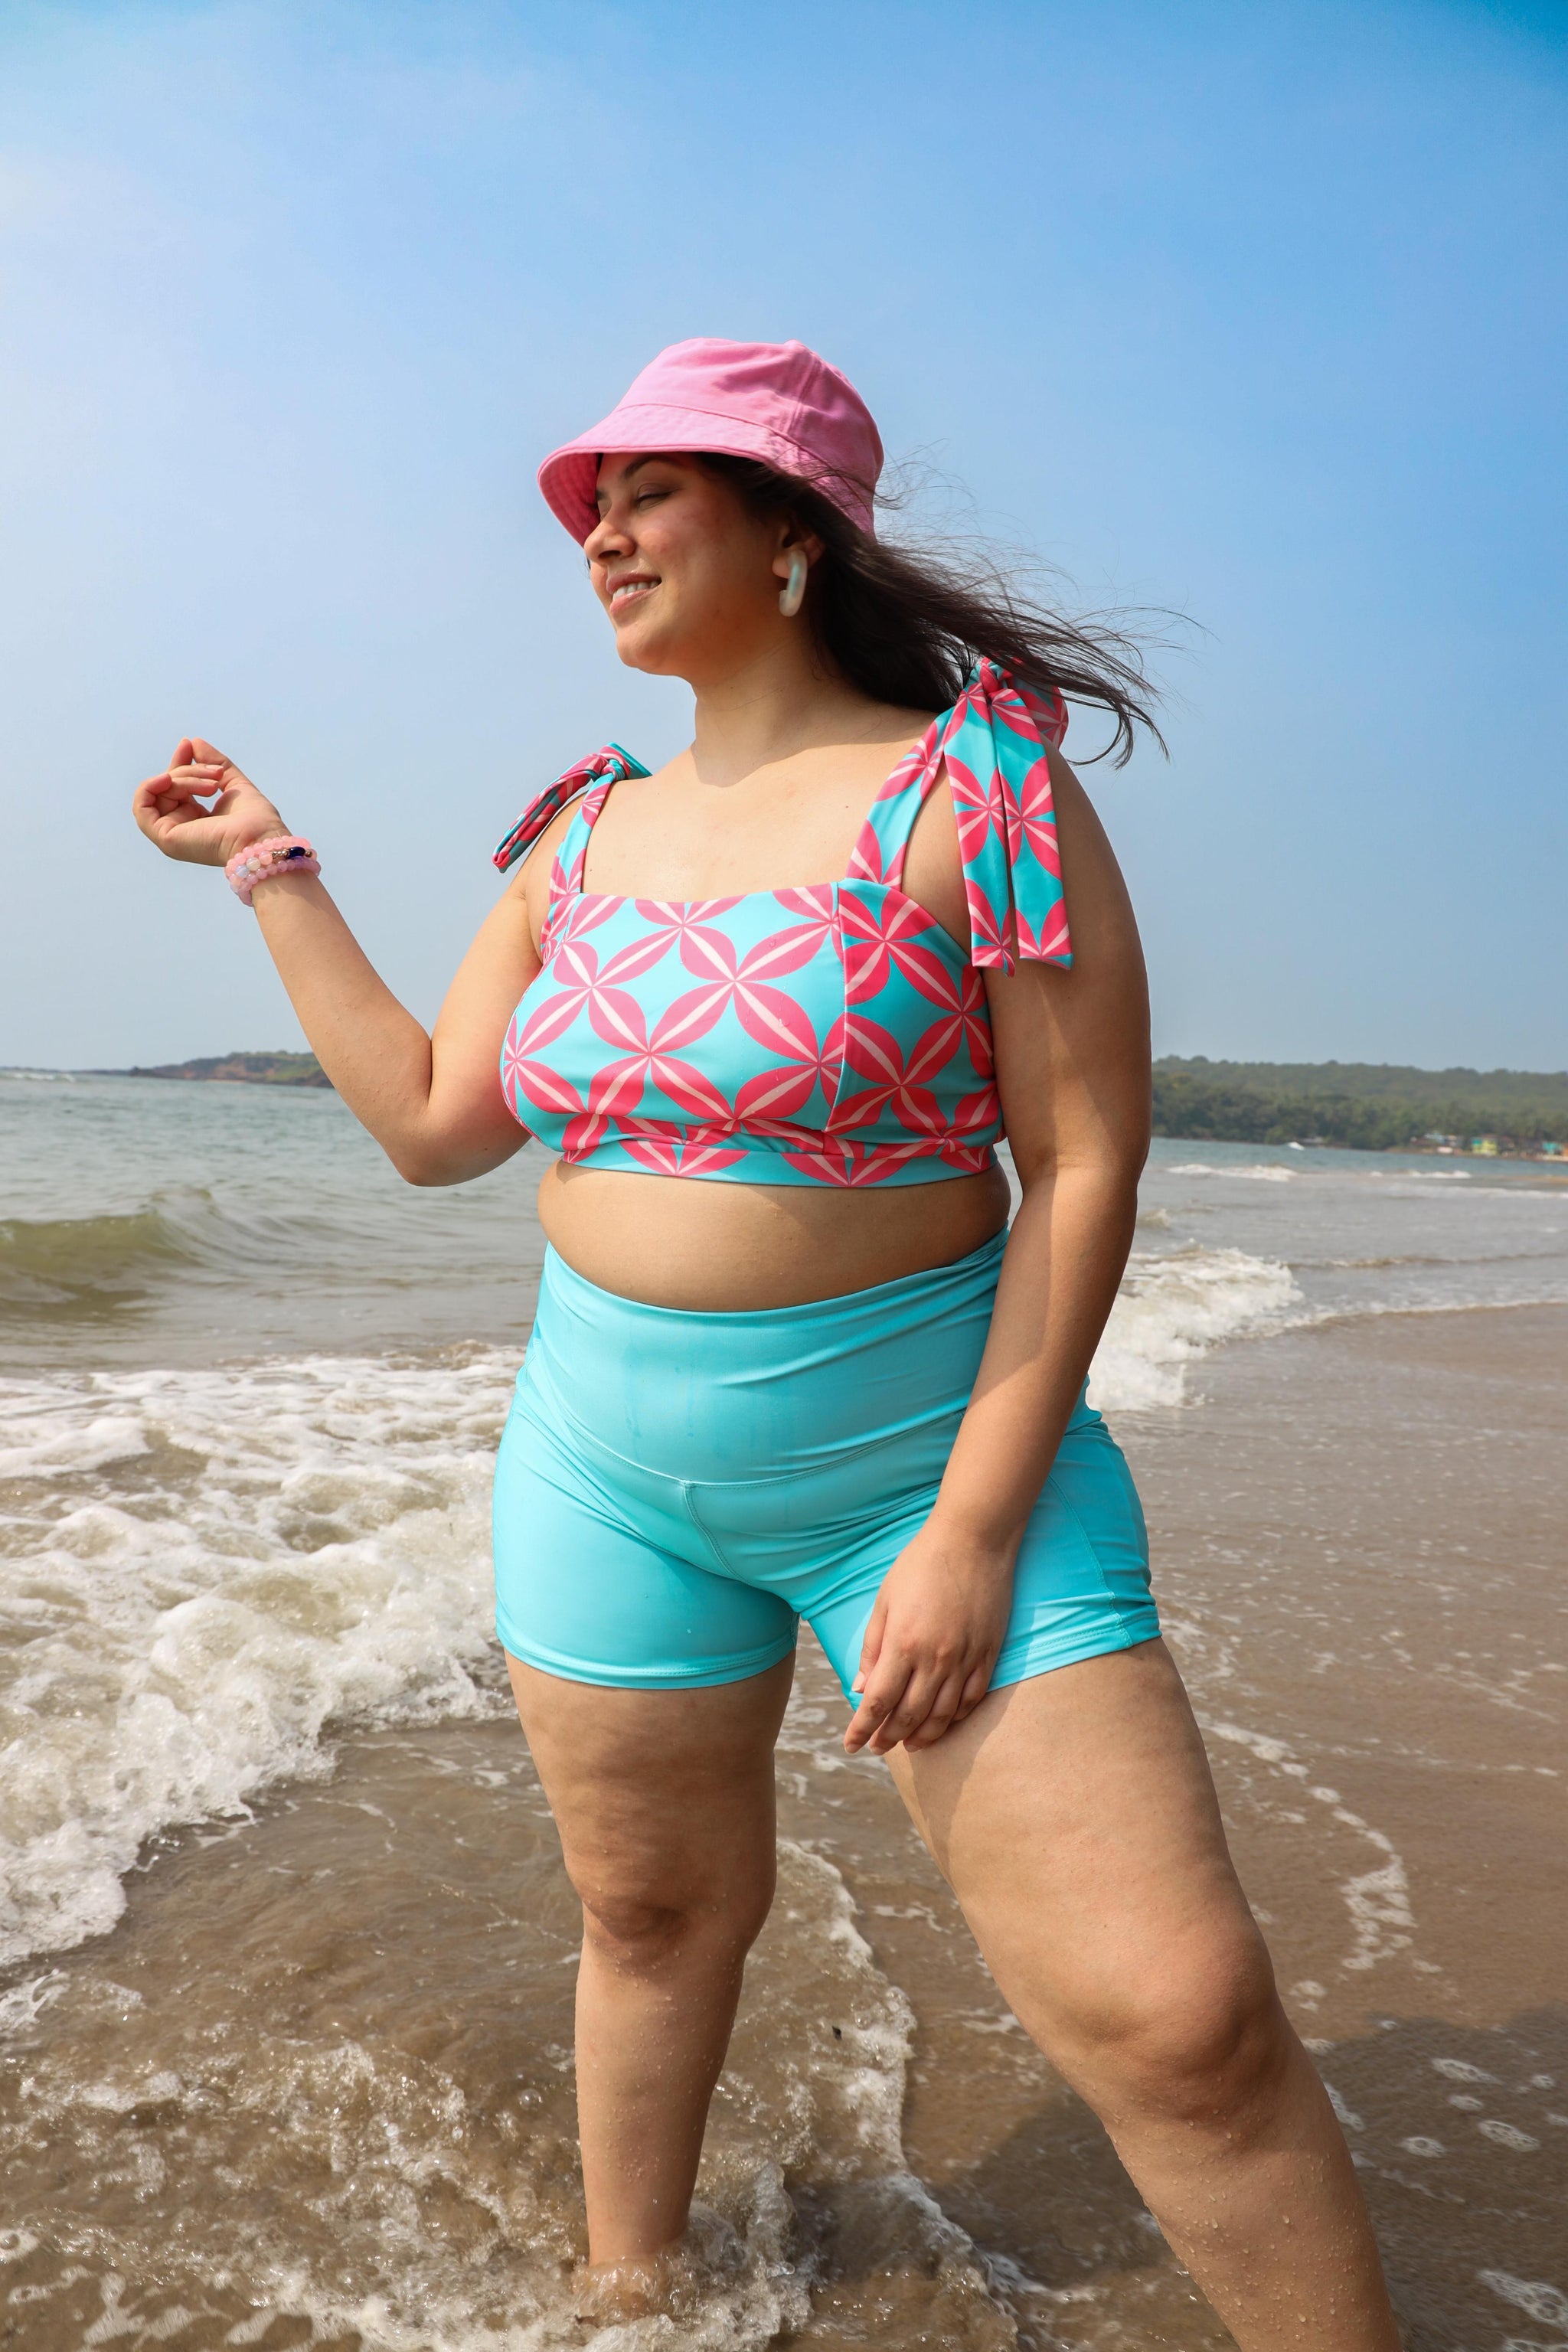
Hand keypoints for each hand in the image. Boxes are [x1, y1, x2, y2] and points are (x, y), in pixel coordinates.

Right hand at [132, 737, 286, 868]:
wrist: (259, 840)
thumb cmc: (255, 820)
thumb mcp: (232, 781)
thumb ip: (213, 762)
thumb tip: (192, 742)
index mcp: (194, 818)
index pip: (176, 786)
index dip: (180, 763)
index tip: (188, 745)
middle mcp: (180, 827)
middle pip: (167, 786)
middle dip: (188, 770)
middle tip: (215, 773)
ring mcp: (171, 834)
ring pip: (160, 792)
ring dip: (183, 780)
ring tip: (210, 786)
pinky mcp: (165, 837)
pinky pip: (142, 807)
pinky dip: (149, 788)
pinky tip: (167, 779)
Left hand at [843, 1519, 1015, 1756]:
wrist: (973, 1540)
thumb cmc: (921, 1564)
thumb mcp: (885, 1601)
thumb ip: (873, 1647)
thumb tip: (860, 1688)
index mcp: (902, 1644)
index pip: (877, 1702)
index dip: (862, 1729)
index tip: (850, 1745)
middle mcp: (934, 1659)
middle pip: (908, 1716)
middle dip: (888, 1738)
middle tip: (876, 1748)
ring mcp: (965, 1659)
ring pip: (942, 1715)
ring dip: (923, 1736)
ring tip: (909, 1746)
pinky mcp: (988, 1654)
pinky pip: (972, 1699)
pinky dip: (956, 1718)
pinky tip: (943, 1723)